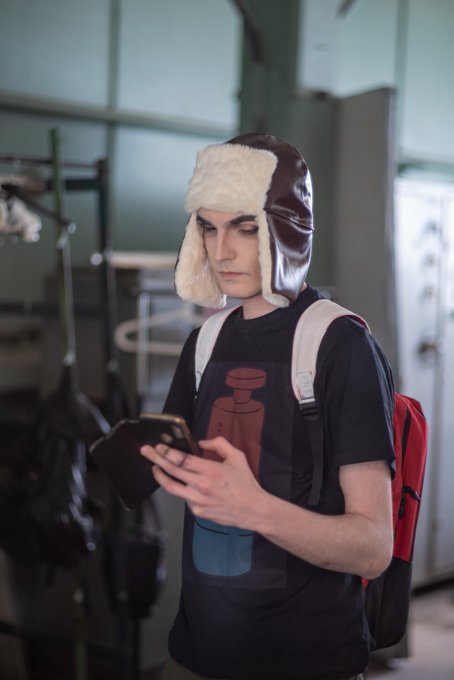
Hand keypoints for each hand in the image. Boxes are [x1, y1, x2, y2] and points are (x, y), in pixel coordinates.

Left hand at [140, 437, 267, 529]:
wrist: (253, 509)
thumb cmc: (245, 483)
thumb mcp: (237, 457)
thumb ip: (219, 444)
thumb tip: (201, 442)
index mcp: (211, 470)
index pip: (182, 459)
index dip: (167, 452)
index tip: (159, 446)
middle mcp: (201, 486)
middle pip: (172, 471)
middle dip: (156, 459)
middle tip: (146, 452)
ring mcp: (198, 501)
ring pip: (172, 488)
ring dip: (160, 476)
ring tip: (154, 468)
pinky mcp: (198, 512)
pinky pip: (184, 498)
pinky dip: (181, 489)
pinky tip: (181, 484)